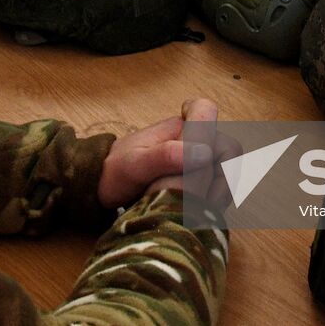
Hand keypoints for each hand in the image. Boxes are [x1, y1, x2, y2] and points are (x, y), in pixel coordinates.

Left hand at [97, 98, 219, 208]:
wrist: (98, 190)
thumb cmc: (113, 173)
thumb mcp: (135, 165)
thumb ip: (166, 155)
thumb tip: (204, 152)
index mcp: (177, 129)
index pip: (207, 112)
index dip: (210, 129)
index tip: (203, 157)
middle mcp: (189, 141)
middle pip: (226, 148)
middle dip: (223, 175)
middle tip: (206, 198)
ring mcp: (192, 161)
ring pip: (225, 170)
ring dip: (221, 191)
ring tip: (202, 209)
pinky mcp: (191, 181)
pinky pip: (216, 188)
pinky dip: (214, 201)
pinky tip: (200, 213)